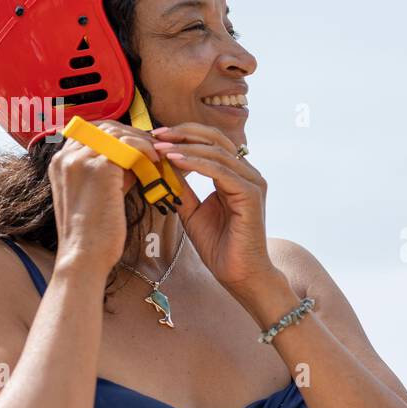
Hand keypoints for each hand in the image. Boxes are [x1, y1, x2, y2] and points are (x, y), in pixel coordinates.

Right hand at [49, 121, 158, 273]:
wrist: (83, 257)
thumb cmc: (93, 233)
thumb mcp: (99, 193)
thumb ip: (113, 172)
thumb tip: (136, 158)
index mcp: (61, 162)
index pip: (92, 131)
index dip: (119, 134)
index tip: (139, 145)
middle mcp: (65, 157)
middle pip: (105, 127)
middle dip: (133, 134)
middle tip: (154, 147)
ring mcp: (79, 160)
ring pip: (117, 133)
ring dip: (142, 141)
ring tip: (158, 155)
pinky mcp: (98, 168)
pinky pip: (128, 146)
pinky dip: (145, 150)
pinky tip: (154, 162)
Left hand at [149, 122, 278, 292]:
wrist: (238, 274)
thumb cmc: (219, 246)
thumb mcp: (191, 211)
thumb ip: (182, 187)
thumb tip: (162, 164)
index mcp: (236, 175)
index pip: (211, 142)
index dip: (183, 135)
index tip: (155, 137)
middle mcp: (247, 174)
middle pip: (216, 139)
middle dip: (183, 133)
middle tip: (155, 135)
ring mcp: (252, 182)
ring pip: (217, 152)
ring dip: (185, 147)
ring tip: (160, 147)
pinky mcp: (251, 194)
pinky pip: (221, 171)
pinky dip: (196, 163)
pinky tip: (175, 161)